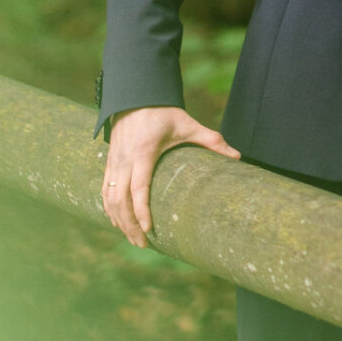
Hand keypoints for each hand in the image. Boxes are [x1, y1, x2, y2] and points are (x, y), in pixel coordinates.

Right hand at [102, 106, 239, 247]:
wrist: (134, 96)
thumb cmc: (162, 111)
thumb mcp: (187, 124)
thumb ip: (212, 140)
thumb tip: (237, 157)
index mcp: (144, 152)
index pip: (139, 187)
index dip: (141, 210)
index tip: (149, 229)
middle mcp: (125, 160)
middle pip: (119, 199)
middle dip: (129, 225)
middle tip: (143, 245)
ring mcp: (114, 162)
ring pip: (109, 198)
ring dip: (118, 221)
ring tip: (133, 239)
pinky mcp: (109, 162)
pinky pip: (104, 190)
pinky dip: (109, 209)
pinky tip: (117, 223)